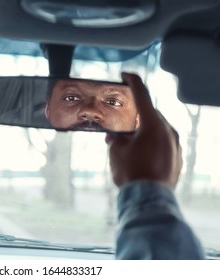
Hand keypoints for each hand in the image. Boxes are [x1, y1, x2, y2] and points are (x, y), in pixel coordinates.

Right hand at [105, 73, 181, 188]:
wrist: (149, 199)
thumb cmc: (131, 172)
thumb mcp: (116, 152)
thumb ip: (116, 139)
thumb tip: (115, 138)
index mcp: (152, 124)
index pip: (142, 95)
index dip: (132, 82)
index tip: (125, 74)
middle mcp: (168, 131)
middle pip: (149, 115)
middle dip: (133, 118)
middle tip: (119, 128)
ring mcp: (175, 145)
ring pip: (157, 130)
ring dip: (142, 132)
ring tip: (127, 145)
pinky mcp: (177, 158)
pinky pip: (163, 143)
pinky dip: (151, 144)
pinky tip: (140, 156)